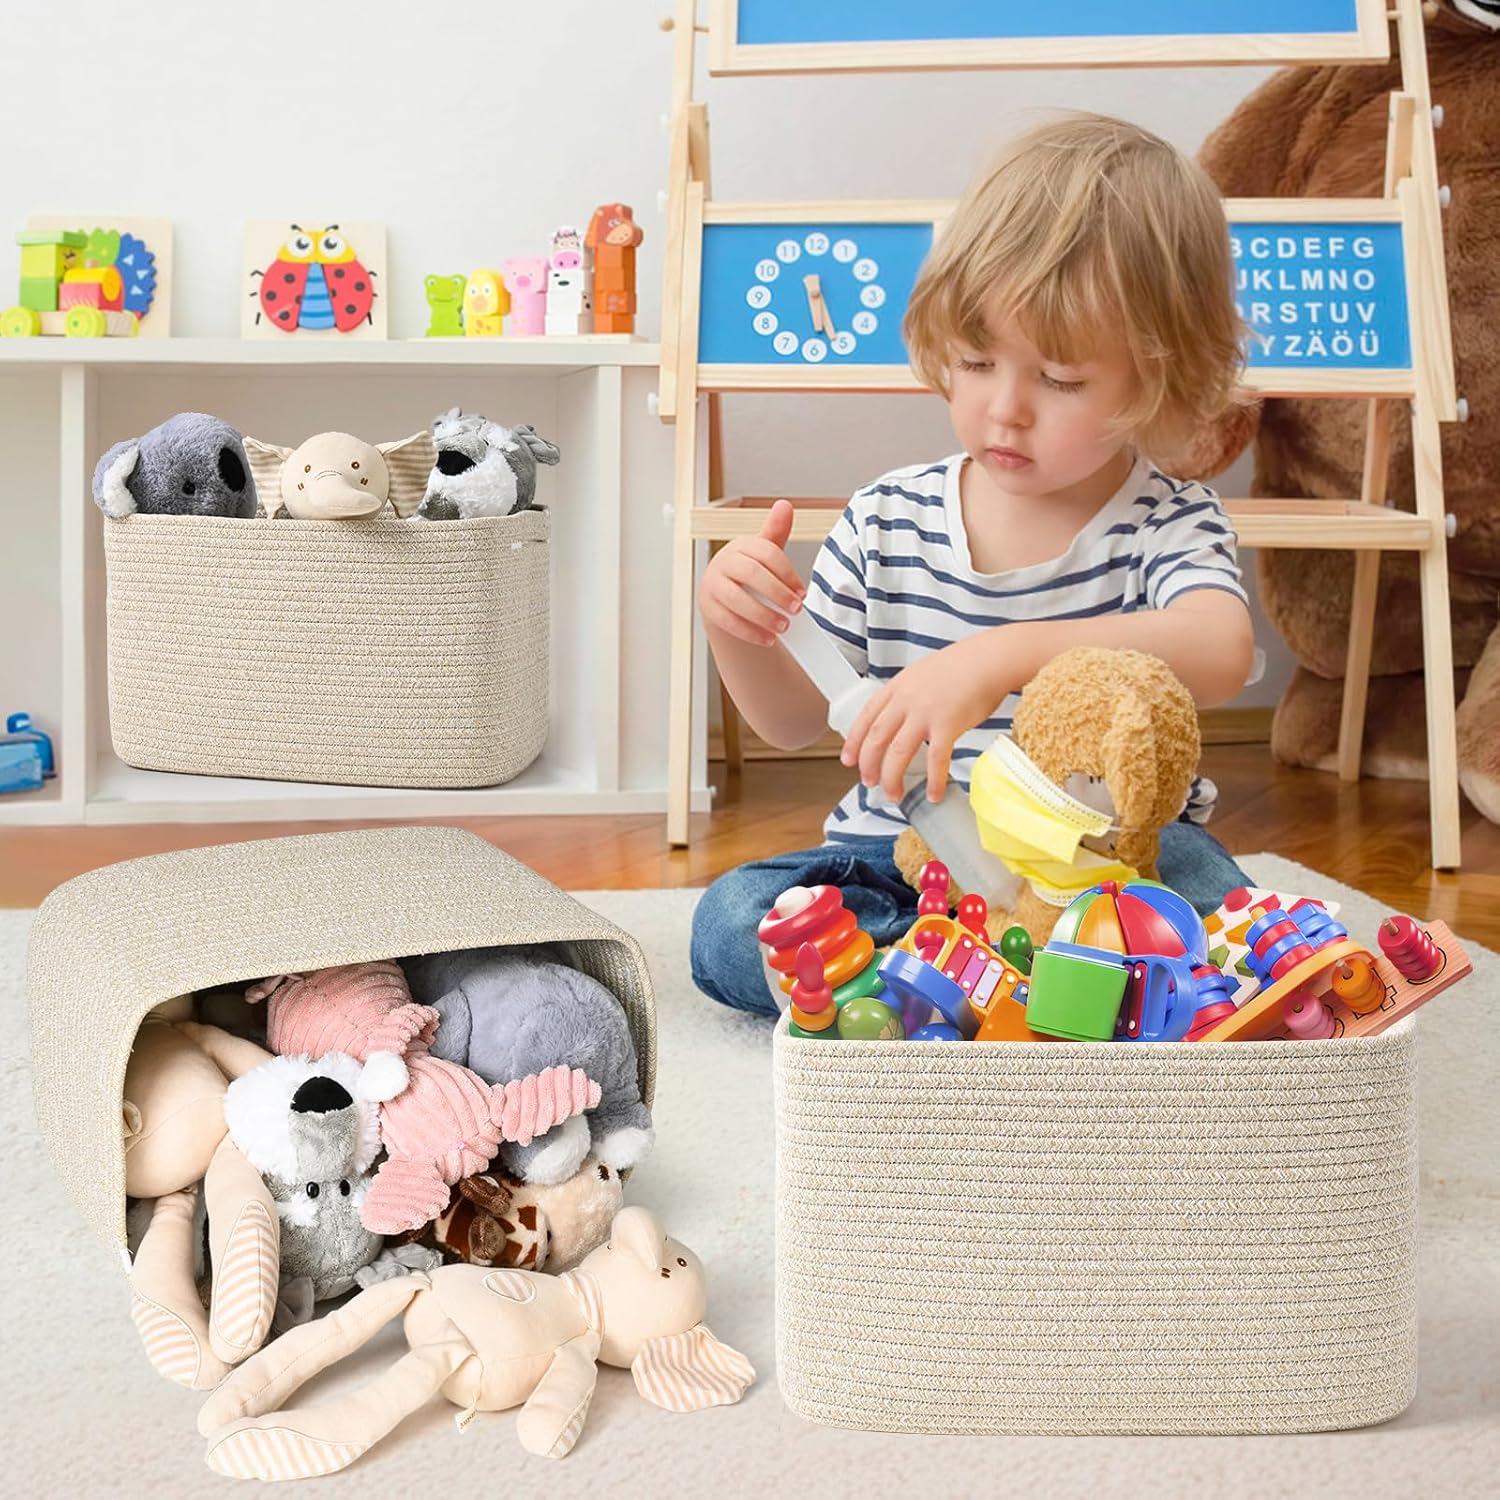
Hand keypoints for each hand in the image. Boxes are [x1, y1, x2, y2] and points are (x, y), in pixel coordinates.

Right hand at [698, 498, 804, 647]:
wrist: (723, 596)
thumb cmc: (748, 573)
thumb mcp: (764, 552)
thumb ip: (776, 532)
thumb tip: (784, 506)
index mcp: (742, 546)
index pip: (766, 553)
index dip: (787, 573)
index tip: (802, 592)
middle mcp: (724, 562)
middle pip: (751, 574)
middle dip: (777, 593)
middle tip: (796, 609)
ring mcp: (713, 584)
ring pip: (736, 599)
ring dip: (763, 616)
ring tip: (783, 626)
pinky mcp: (709, 606)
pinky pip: (728, 620)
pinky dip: (750, 631)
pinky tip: (767, 637)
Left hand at [841, 634, 1010, 801]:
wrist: (990, 659)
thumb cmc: (964, 666)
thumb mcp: (923, 675)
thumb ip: (909, 696)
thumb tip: (904, 718)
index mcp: (897, 687)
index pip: (866, 717)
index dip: (854, 742)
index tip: (848, 759)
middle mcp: (906, 700)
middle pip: (876, 738)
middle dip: (869, 765)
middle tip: (869, 783)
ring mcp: (925, 713)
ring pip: (898, 752)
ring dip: (892, 777)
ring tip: (893, 794)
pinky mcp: (948, 725)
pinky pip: (935, 759)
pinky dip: (933, 781)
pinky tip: (933, 794)